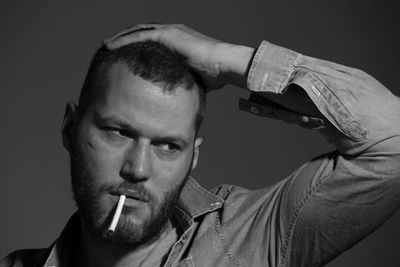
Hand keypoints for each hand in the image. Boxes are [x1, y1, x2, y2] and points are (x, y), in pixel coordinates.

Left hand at [103, 24, 253, 90]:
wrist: (225, 65)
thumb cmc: (215, 75)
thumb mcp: (193, 79)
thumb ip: (182, 83)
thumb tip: (177, 99)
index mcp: (178, 43)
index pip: (152, 42)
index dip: (137, 47)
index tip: (125, 57)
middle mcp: (172, 33)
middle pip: (142, 34)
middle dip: (125, 40)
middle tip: (109, 47)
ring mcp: (170, 32)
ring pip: (138, 32)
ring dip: (120, 38)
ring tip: (105, 45)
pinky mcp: (168, 35)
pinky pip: (140, 36)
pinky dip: (123, 40)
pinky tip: (110, 45)